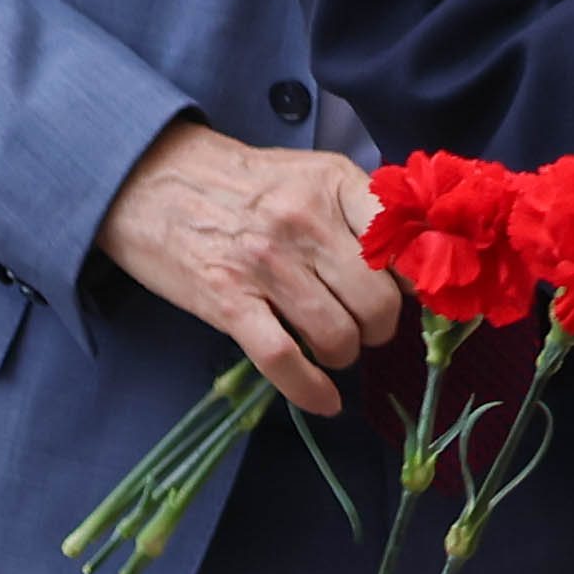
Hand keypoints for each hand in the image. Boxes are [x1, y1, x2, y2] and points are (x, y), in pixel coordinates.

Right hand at [99, 122, 399, 416]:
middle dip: (381, 328)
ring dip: (345, 354)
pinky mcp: (226, 300)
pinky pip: (282, 358)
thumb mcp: (311, 174)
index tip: (419, 298)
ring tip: (336, 346)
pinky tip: (325, 399)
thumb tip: (416, 262)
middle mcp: (303, 221)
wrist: (152, 179)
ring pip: (336, 334)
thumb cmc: (244, 183)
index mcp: (334, 183)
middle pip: (377, 301)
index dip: (421, 282)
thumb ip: (362, 209)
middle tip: (367, 325)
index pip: (405, 244)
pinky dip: (310, 389)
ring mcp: (263, 263)